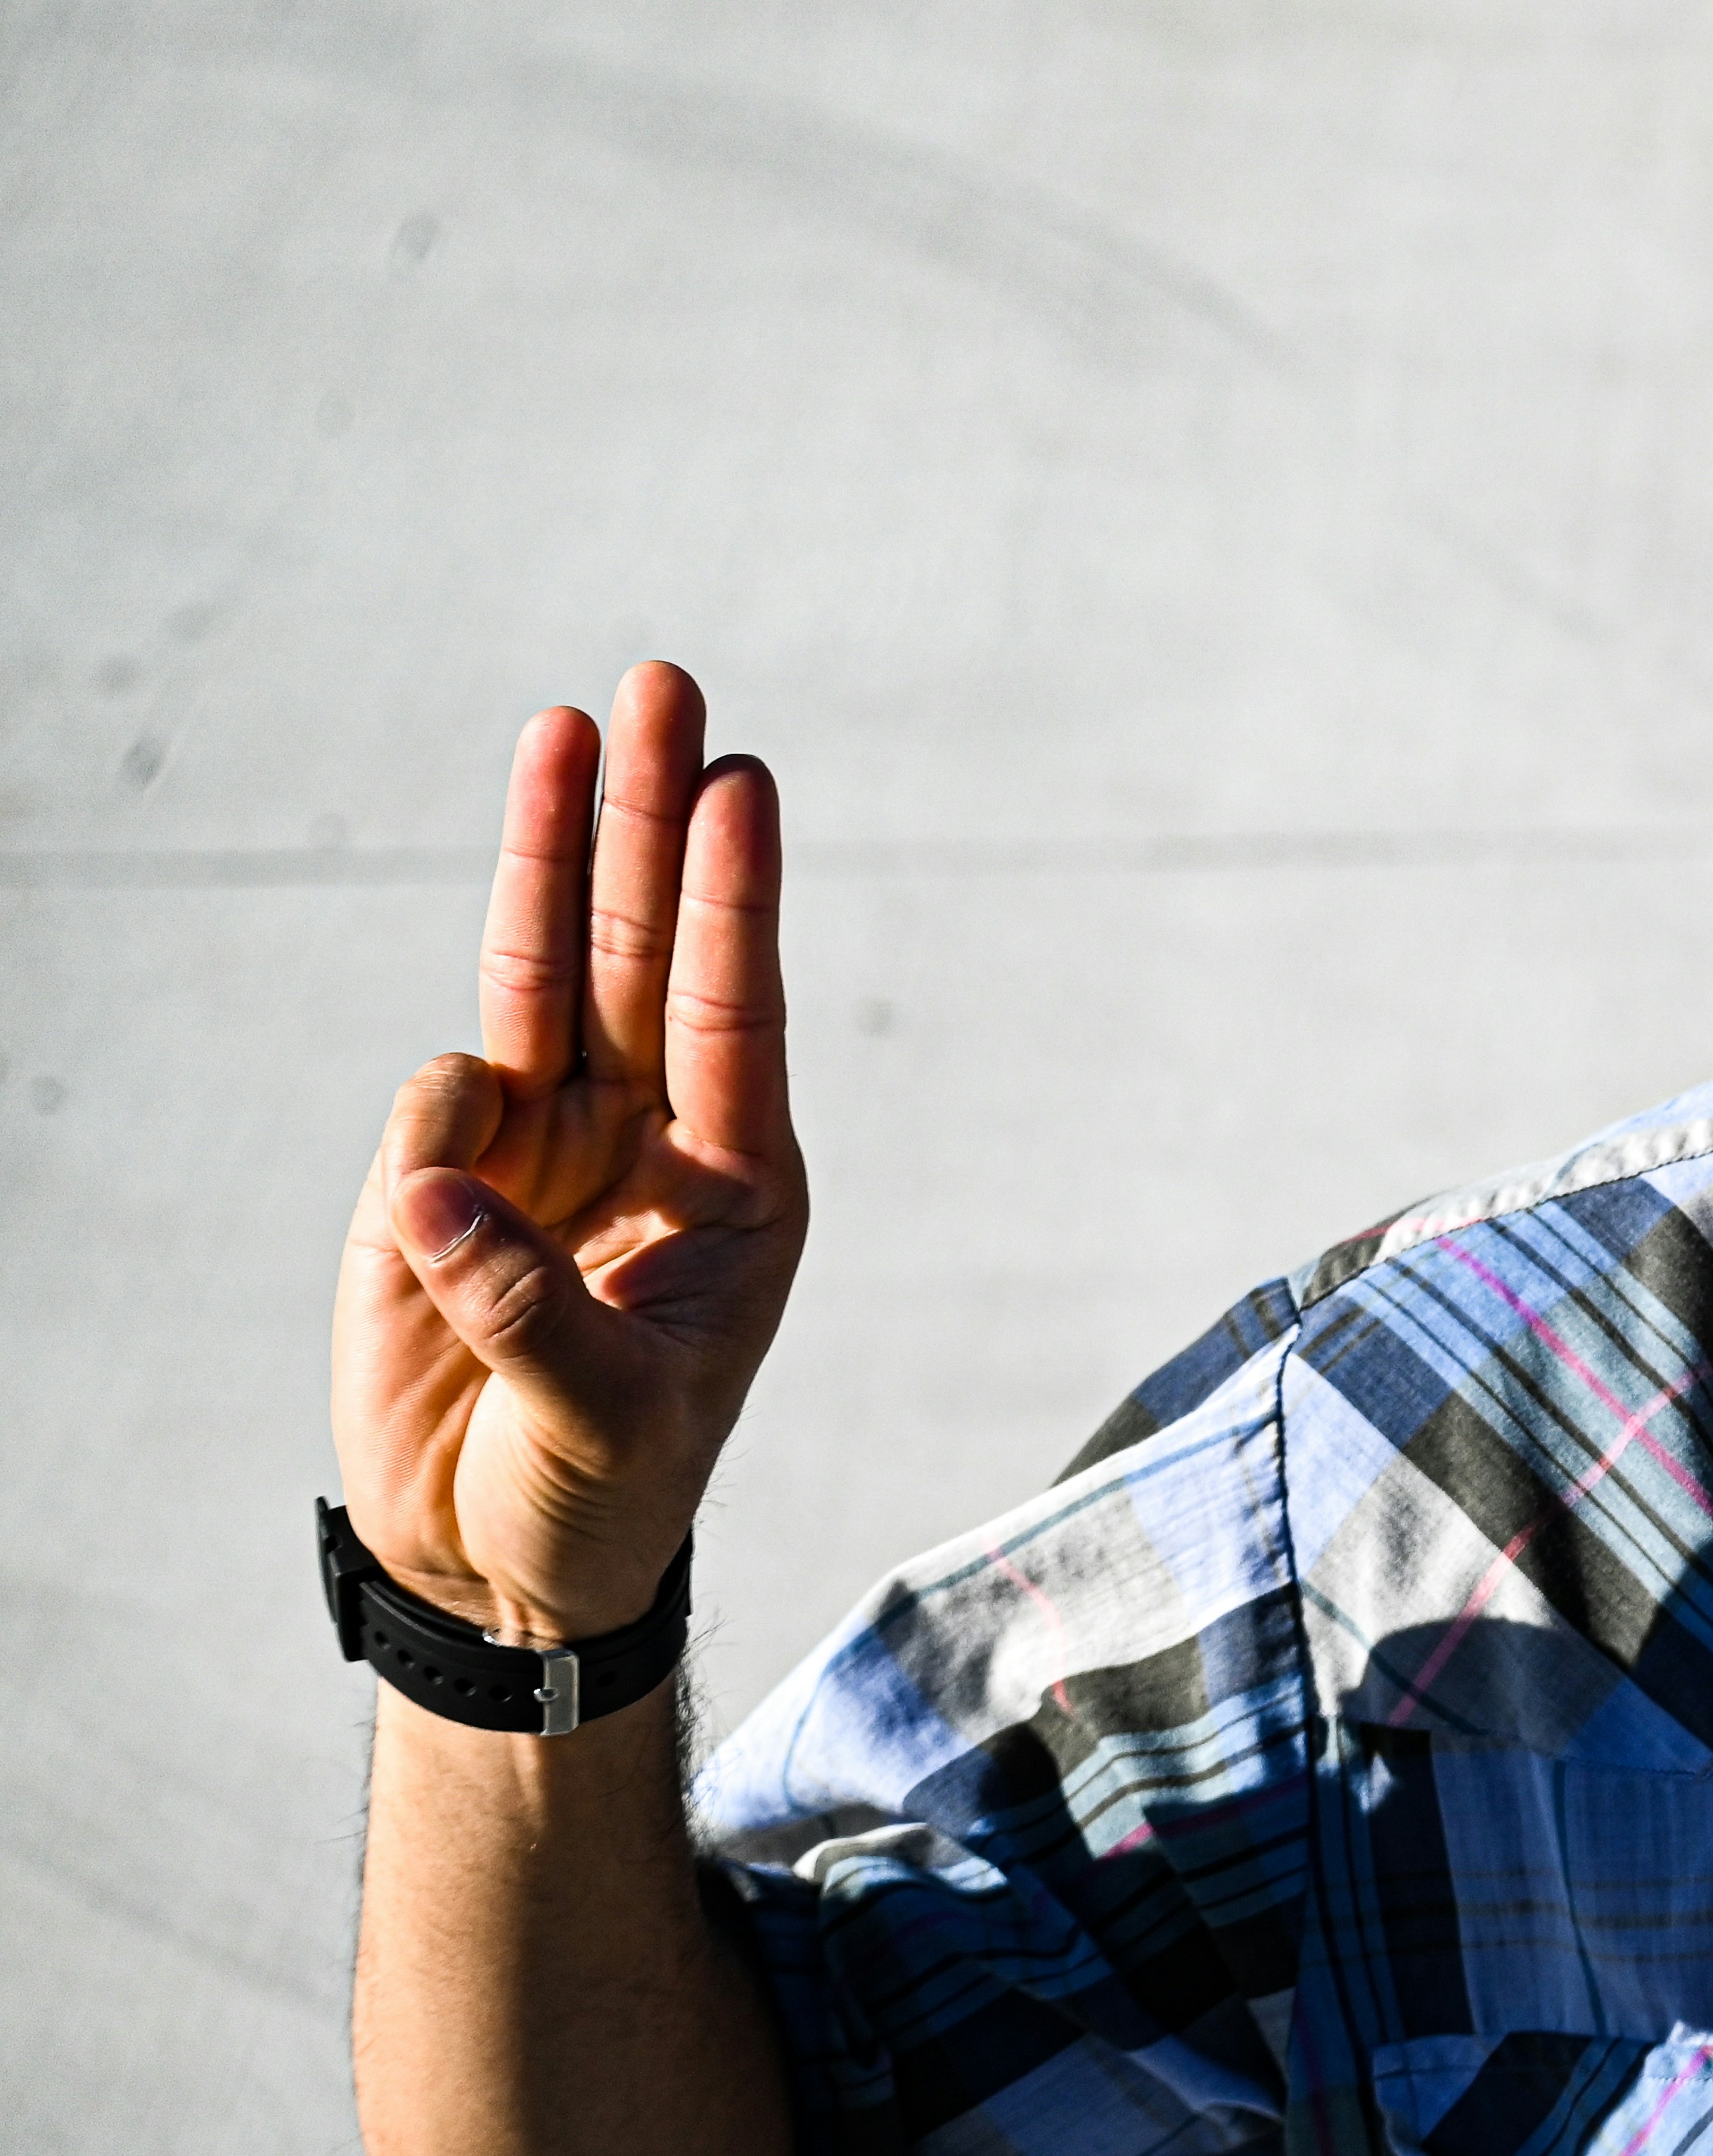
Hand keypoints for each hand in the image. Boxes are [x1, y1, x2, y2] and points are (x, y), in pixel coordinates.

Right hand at [329, 662, 805, 1646]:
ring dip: (554, 850)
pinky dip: (439, 1118)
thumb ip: (527, 1308)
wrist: (498, 1562)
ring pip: (550, 967)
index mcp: (739, 1181)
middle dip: (650, 816)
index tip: (741, 784)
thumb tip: (437, 1186)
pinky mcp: (444, 1175)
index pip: (737, 1007)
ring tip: (568, 724)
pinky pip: (441, 1098)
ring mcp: (546, 1142)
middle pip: (650, 943)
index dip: (734, 895)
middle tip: (664, 684)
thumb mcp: (604, 1422)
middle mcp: (650, 1135)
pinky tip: (442, 1197)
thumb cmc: (600, 1495)